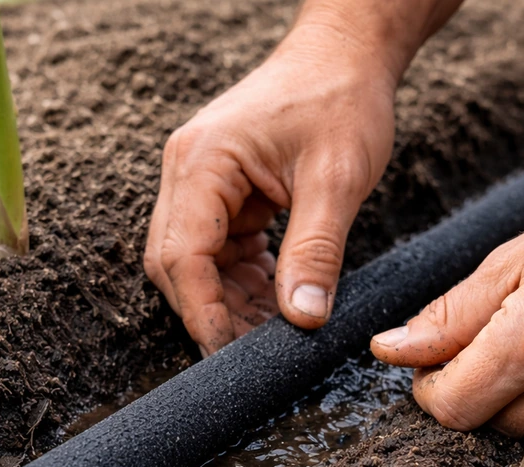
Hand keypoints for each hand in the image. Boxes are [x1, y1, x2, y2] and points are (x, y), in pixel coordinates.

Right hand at [144, 25, 397, 354]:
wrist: (346, 54)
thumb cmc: (342, 99)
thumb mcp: (337, 179)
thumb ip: (315, 252)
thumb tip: (303, 320)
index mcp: (203, 162)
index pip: (182, 255)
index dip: (203, 312)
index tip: (229, 356)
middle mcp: (189, 173)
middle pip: (177, 265)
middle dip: (213, 312)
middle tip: (254, 355)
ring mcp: (202, 183)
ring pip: (197, 264)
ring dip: (230, 301)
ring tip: (273, 334)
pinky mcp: (224, 193)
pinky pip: (221, 251)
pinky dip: (245, 282)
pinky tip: (275, 303)